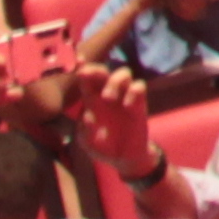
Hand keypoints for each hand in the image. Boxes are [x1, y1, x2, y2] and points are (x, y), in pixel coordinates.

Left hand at [61, 63, 162, 180]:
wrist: (124, 158)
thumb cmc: (103, 147)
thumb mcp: (88, 143)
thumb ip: (85, 132)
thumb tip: (87, 116)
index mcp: (91, 101)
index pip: (85, 80)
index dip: (82, 68)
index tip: (78, 60)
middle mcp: (107, 94)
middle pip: (104, 72)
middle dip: (97, 70)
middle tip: (89, 74)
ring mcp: (124, 97)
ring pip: (123, 73)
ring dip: (115, 81)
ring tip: (108, 98)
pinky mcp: (140, 103)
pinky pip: (139, 86)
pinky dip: (134, 92)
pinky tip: (128, 105)